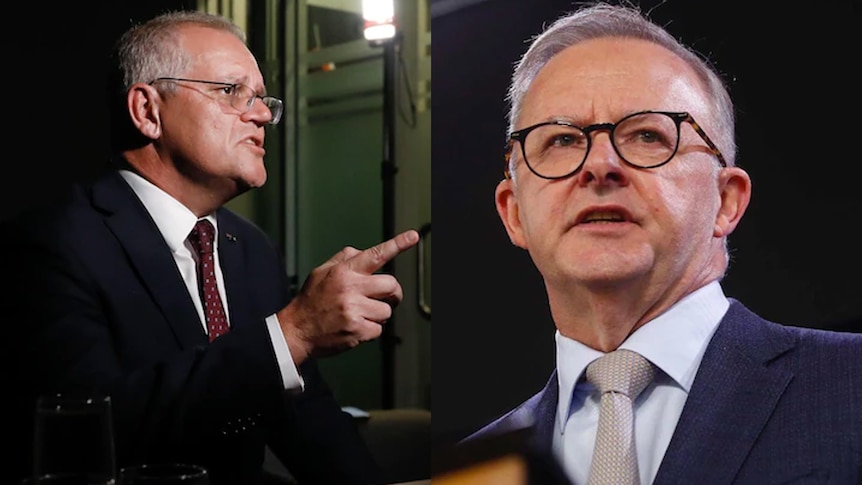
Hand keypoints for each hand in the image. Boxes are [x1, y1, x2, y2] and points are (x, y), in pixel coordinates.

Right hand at [277, 229, 419, 363]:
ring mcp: (353, 310)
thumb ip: (343, 260)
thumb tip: (361, 251)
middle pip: (391, 285)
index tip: (413, 236)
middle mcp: (350, 288)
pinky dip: (370, 331)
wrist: (296, 330)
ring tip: (360, 315)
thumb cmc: (310, 301)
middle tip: (384, 298)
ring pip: (387, 310)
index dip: (397, 244)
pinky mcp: (356, 330)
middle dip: (392, 293)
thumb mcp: (321, 272)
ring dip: (378, 315)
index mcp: (343, 272)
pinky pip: (379, 329)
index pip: (375, 254)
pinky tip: (355, 327)